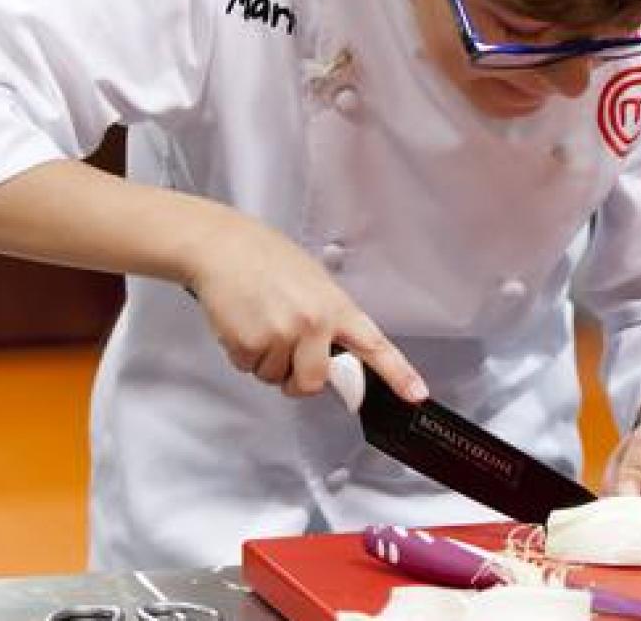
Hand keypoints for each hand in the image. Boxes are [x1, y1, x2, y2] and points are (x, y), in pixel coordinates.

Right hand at [180, 212, 425, 401]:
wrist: (223, 247)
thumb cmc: (267, 259)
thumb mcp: (315, 283)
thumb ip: (329, 319)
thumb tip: (333, 353)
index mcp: (336, 307)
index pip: (375, 345)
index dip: (398, 374)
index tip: (416, 394)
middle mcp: (314, 323)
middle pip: (312, 383)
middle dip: (296, 378)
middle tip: (285, 349)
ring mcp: (282, 334)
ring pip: (275, 377)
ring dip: (265, 360)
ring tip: (260, 321)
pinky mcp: (249, 343)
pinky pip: (249, 368)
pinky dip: (243, 353)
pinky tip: (242, 322)